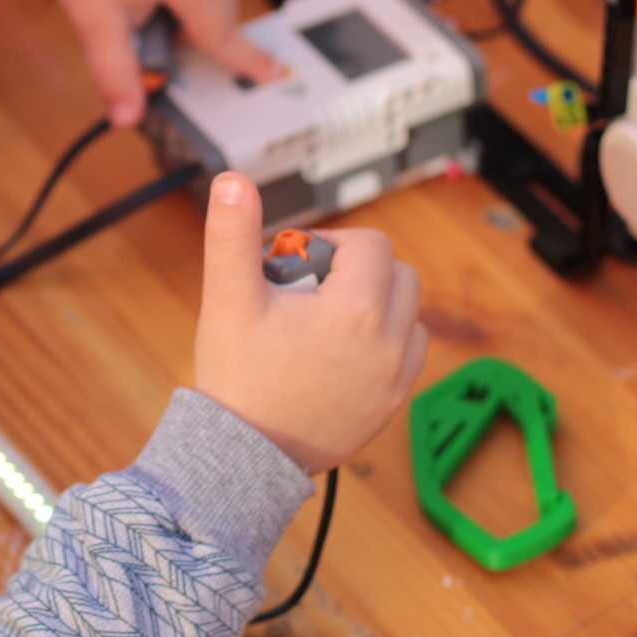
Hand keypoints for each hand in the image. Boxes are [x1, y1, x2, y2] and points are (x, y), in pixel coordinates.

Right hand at [192, 173, 428, 473]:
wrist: (244, 454)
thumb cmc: (236, 376)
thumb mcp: (227, 299)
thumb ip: (231, 235)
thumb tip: (232, 181)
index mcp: (355, 310)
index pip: (368, 244)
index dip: (329, 242)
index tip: (292, 262)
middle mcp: (388, 342)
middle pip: (398, 273)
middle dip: (357, 269)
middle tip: (307, 289)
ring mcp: (395, 377)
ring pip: (409, 313)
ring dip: (376, 302)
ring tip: (324, 319)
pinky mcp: (392, 403)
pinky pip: (408, 354)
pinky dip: (384, 341)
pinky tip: (340, 351)